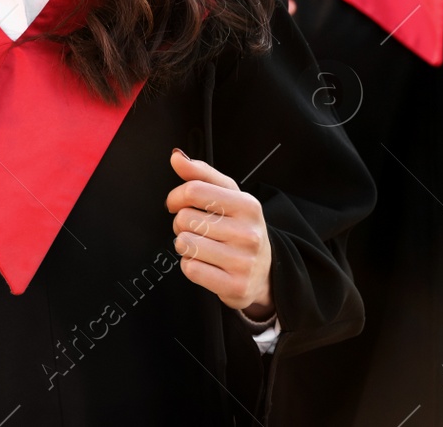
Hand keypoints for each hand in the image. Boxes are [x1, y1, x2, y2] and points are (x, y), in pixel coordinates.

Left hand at [166, 149, 273, 317]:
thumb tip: (176, 156)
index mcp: (248, 206)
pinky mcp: (234, 286)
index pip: (194, 190)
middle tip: (197, 229)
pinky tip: (206, 264)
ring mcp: (243, 261)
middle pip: (185, 218)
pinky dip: (190, 265)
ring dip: (185, 245)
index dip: (176, 196)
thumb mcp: (229, 196)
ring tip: (202, 246)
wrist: (266, 273)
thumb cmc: (241, 228)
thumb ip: (201, 174)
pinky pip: (190, 269)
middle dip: (182, 223)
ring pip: (184, 244)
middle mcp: (249, 233)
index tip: (176, 203)